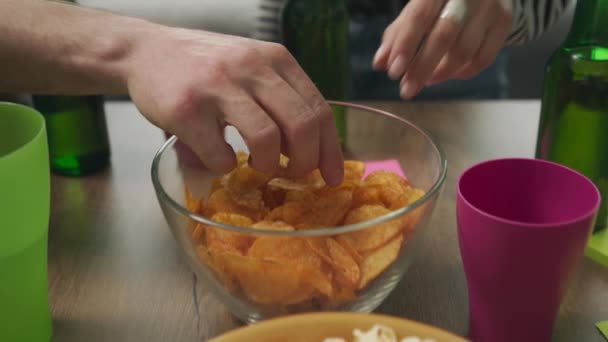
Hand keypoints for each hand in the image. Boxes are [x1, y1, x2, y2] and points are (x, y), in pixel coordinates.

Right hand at [127, 26, 343, 184]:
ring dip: (267, 166)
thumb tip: (312, 148)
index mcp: (275, 59)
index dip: (332, 149)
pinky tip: (220, 159)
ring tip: (258, 167)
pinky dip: (225, 167)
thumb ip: (281, 97)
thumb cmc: (205, 66)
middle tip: (293, 174)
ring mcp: (219, 86)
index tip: (335, 176)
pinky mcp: (187, 109)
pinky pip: (220, 155)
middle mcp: (252, 67)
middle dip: (305, 162)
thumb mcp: (251, 67)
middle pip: (302, 126)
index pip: (319, 109)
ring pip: (266, 140)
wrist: (145, 51)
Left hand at [372, 0, 511, 98]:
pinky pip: (483, 59)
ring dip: (441, 73)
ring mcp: (490, 7)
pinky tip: (447, 74)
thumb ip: (397, 34)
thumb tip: (380, 64)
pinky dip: (462, 73)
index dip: (405, 45)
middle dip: (422, 67)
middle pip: (444, 35)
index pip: (419, 16)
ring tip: (425, 80)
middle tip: (406, 90)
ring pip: (465, 51)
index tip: (393, 72)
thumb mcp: (417, 9)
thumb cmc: (441, 1)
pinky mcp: (504, 22)